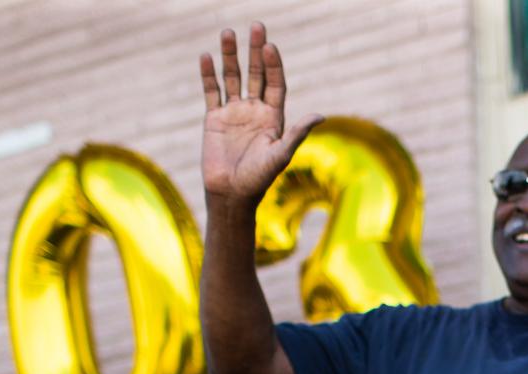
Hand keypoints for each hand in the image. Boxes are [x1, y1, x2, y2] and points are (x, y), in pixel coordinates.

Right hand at [199, 23, 322, 203]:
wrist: (231, 194)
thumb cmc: (259, 179)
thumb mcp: (280, 155)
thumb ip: (297, 133)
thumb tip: (321, 115)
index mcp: (274, 117)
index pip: (275, 83)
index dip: (273, 65)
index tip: (270, 47)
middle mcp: (255, 110)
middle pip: (256, 74)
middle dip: (255, 51)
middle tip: (257, 26)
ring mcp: (234, 112)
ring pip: (232, 77)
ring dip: (230, 56)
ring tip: (228, 33)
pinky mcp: (214, 119)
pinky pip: (212, 91)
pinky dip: (208, 74)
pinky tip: (207, 56)